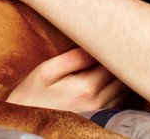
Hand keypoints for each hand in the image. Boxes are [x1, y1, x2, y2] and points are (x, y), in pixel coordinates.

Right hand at [6, 47, 126, 112]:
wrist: (25, 115)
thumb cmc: (33, 90)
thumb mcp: (47, 70)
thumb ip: (73, 59)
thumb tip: (94, 47)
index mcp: (87, 87)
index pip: (114, 63)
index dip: (116, 47)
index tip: (114, 34)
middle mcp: (97, 102)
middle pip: (123, 77)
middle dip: (122, 59)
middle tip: (118, 41)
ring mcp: (99, 111)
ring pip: (124, 89)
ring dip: (122, 73)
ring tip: (115, 55)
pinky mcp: (98, 116)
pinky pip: (119, 99)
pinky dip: (119, 86)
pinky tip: (111, 74)